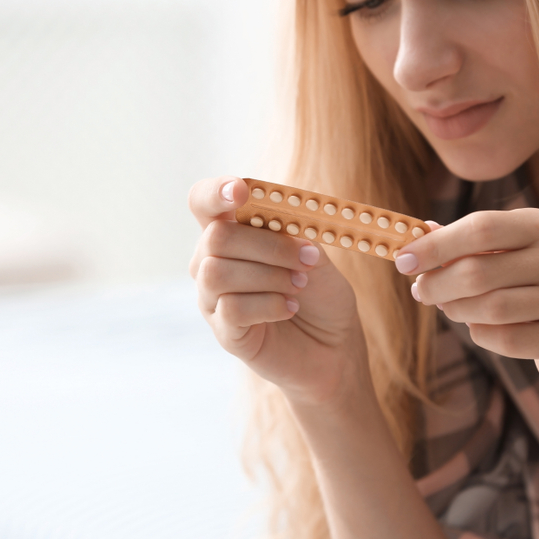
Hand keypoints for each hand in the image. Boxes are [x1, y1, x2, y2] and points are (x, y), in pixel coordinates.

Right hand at [189, 177, 367, 404]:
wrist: (335, 346)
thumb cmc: (322, 296)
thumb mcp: (316, 256)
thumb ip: (294, 234)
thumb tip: (278, 222)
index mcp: (233, 234)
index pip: (204, 202)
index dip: (216, 192)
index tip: (241, 191)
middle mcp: (212, 263)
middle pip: (216, 237)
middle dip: (267, 245)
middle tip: (306, 259)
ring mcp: (213, 299)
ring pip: (217, 273)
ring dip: (268, 275)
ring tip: (299, 286)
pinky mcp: (224, 332)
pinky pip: (231, 308)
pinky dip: (269, 304)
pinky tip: (290, 307)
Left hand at [395, 209, 538, 390]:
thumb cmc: (525, 280)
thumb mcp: (501, 252)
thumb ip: (461, 242)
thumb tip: (417, 232)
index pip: (480, 228)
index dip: (436, 246)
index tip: (402, 261)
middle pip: (479, 272)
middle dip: (439, 285)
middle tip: (422, 292)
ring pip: (492, 309)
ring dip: (458, 311)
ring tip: (450, 308)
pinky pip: (508, 340)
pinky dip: (482, 335)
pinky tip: (480, 327)